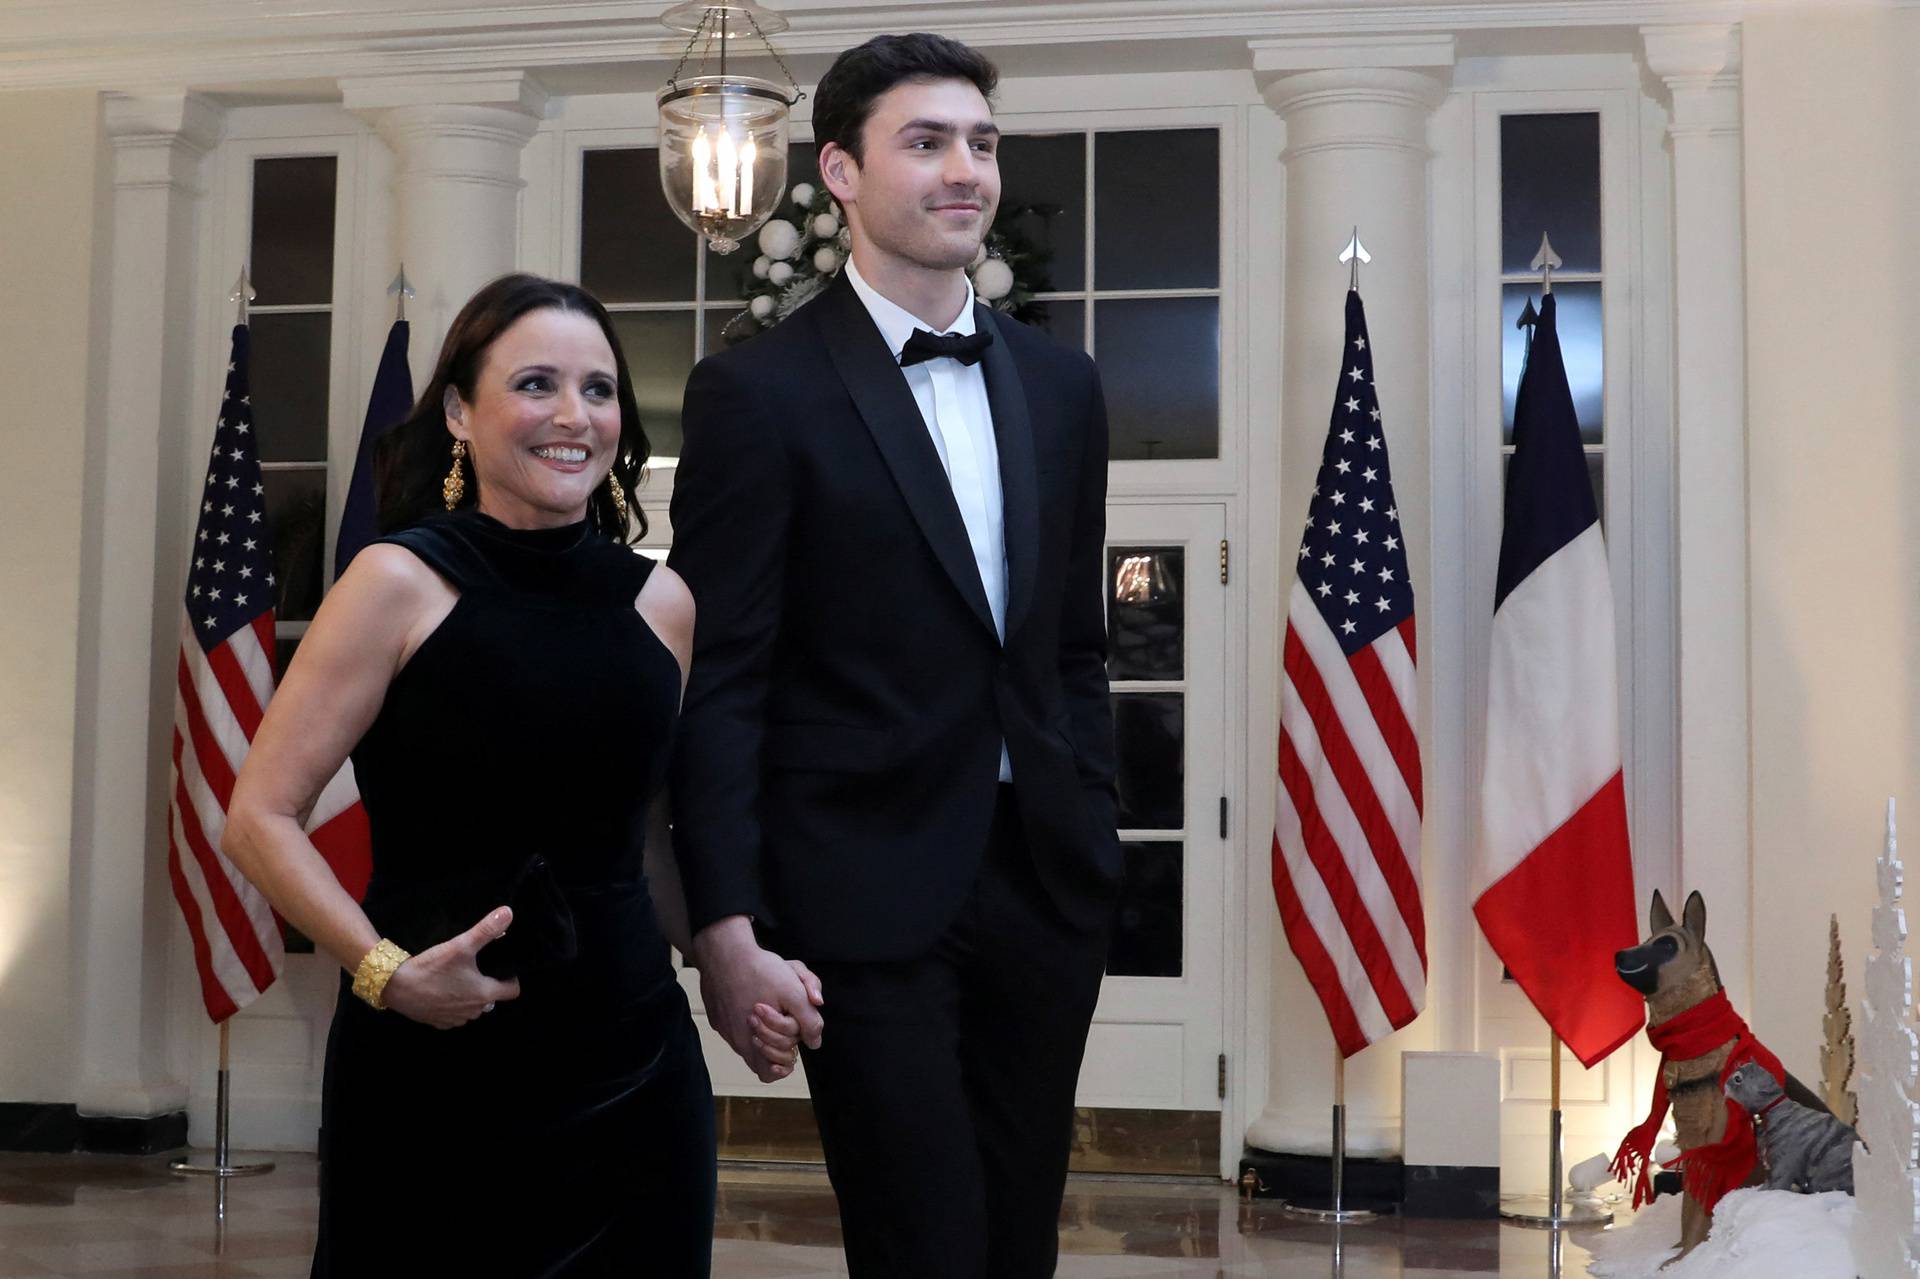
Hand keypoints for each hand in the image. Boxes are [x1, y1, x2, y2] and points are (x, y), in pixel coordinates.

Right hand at [380, 906, 522, 1029]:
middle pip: (492, 1000)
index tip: (503, 968)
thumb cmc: (431, 967)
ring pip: (472, 1009)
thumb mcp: (460, 945)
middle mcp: (473, 1011)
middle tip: (478, 969)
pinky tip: (443, 990)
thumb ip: (486, 930)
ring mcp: (455, 1019)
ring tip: (460, 978)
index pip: (512, 991)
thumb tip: (508, 912)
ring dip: (470, 996)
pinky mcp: (438, 1022)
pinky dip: (453, 1005)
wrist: (395, 985)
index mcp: (484, 994)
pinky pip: (454, 1016)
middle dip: (489, 985)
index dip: (511, 979)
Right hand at [691, 917, 823, 1082]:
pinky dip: (746, 1022)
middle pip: (761, 1059)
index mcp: (755, 1040)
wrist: (724, 951)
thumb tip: (815, 1042)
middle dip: (777, 1042)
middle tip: (782, 1018)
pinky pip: (734, 1030)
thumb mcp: (794, 991)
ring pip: (747, 1045)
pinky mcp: (717, 1019)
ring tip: (769, 1010)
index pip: (773, 1070)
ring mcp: (724, 1031)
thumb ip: (809, 1020)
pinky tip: (752, 1000)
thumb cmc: (760, 970)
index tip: (793, 1039)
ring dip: (762, 1033)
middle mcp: (737, 1041)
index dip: (788, 1056)